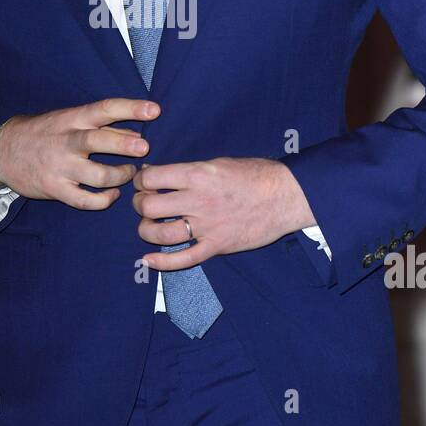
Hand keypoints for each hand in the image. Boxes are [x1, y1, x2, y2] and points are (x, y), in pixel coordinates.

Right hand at [0, 98, 158, 208]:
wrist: (2, 152)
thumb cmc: (44, 133)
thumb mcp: (68, 121)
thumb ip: (102, 128)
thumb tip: (137, 135)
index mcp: (71, 119)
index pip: (104, 109)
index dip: (130, 108)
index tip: (154, 109)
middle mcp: (66, 141)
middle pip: (97, 141)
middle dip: (123, 144)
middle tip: (144, 147)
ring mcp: (60, 167)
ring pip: (96, 175)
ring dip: (119, 176)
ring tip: (130, 173)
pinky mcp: (55, 189)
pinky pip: (84, 200)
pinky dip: (103, 200)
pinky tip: (112, 195)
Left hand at [131, 157, 314, 270]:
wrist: (286, 196)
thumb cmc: (255, 175)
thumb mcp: (218, 162)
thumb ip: (189, 171)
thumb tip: (159, 174)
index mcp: (197, 175)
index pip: (151, 179)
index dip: (141, 181)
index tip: (143, 183)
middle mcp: (198, 201)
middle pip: (149, 207)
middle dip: (140, 205)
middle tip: (144, 204)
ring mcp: (207, 226)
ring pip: (160, 234)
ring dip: (146, 231)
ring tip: (148, 226)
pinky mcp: (217, 246)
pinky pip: (183, 259)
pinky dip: (161, 263)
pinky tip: (149, 260)